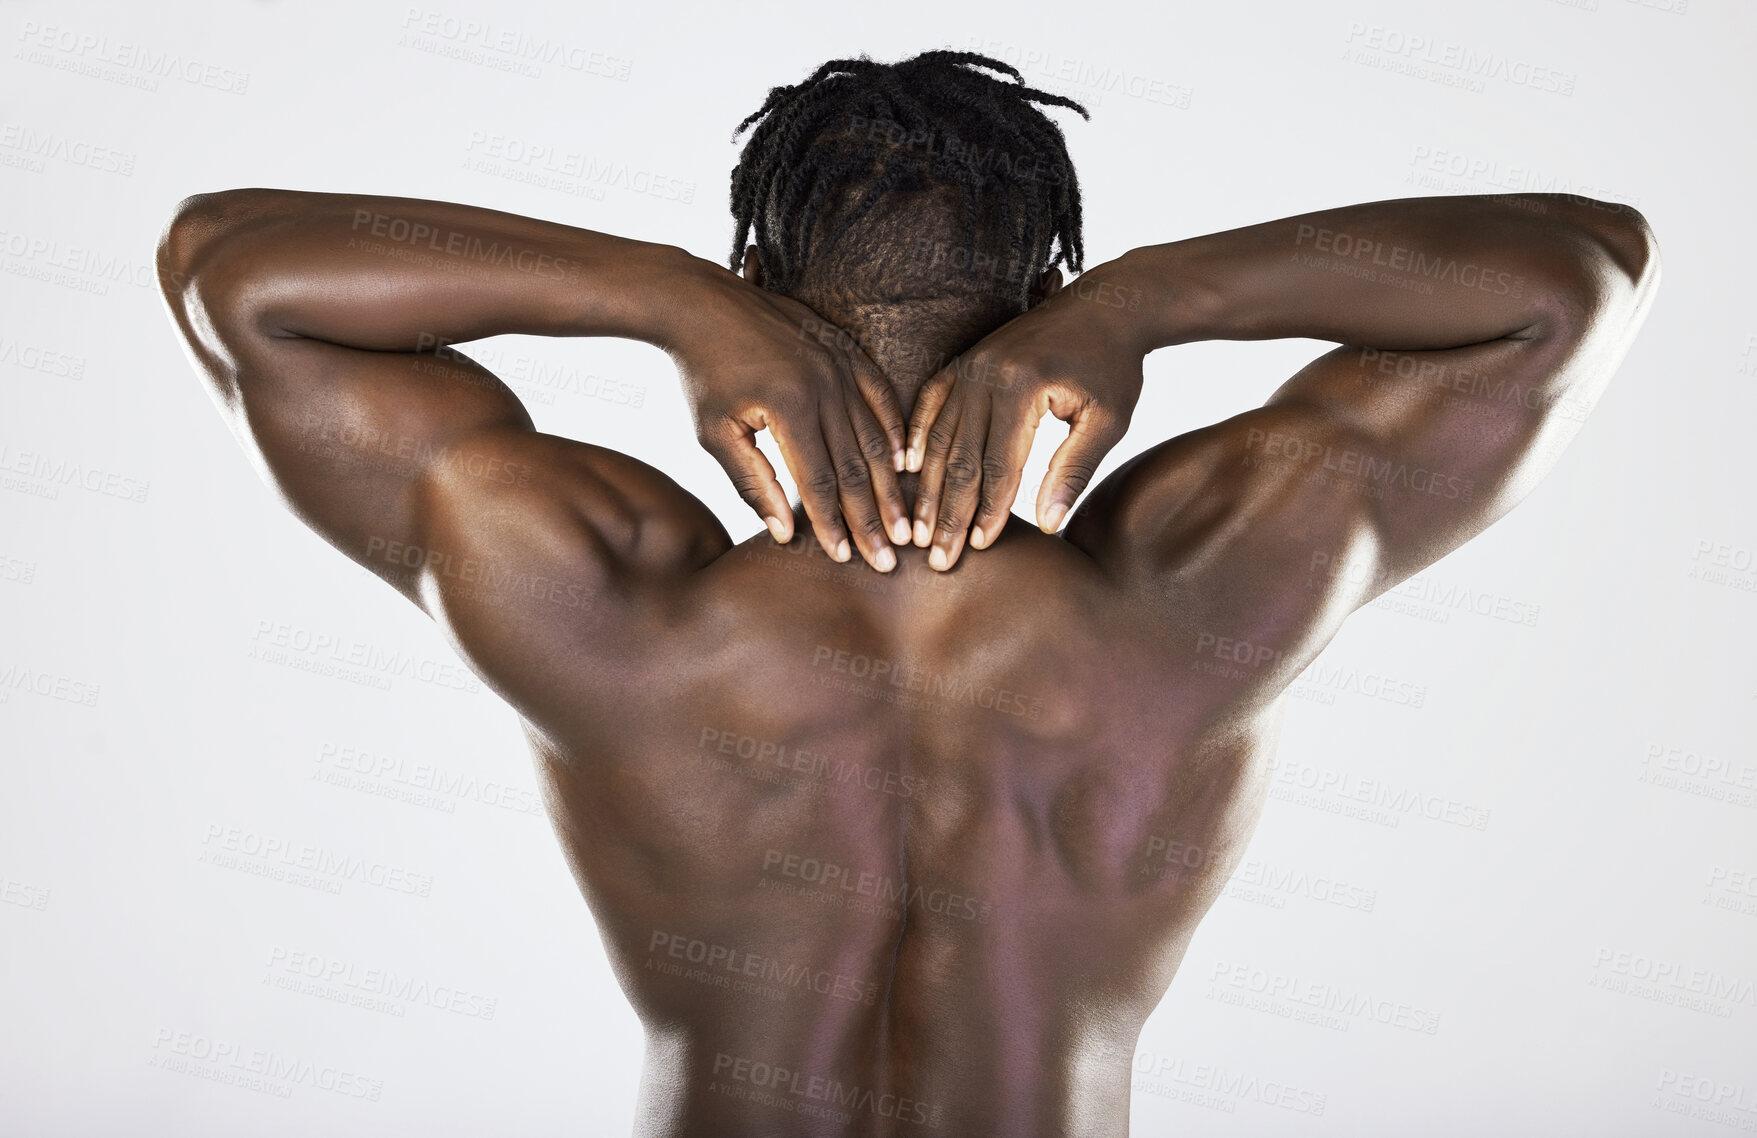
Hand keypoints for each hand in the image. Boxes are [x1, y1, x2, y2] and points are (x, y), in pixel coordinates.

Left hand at [671, 262, 912, 570]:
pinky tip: (903, 462)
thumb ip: (752, 483)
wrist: (703, 303)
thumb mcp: (715, 433)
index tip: (846, 559)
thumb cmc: (703, 374)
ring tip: (904, 524)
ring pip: (873, 435)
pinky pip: (879, 393)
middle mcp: (823, 384)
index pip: (818, 480)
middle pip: (855, 465)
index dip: (833, 524)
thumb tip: (786, 533)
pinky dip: (893, 430)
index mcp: (788, 407)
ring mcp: (838, 363)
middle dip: (873, 517)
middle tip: (889, 558)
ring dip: (890, 485)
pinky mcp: (844, 349)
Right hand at [904, 264, 1147, 569]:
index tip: (977, 549)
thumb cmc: (1113, 366)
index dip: (988, 511)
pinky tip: (906, 469)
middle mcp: (987, 374)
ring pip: (939, 436)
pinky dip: (917, 437)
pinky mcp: (965, 361)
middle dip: (947, 512)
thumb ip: (1075, 470)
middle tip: (936, 557)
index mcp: (1023, 387)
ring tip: (917, 530)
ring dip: (926, 487)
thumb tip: (1048, 524)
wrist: (1106, 306)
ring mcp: (971, 365)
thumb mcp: (1108, 420)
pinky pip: (931, 403)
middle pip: (959, 457)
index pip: (999, 465)